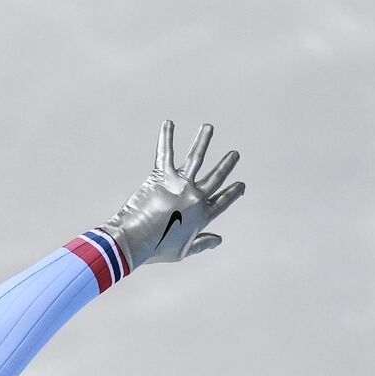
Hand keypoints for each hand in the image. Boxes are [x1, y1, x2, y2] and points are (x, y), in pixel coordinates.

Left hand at [100, 120, 244, 269]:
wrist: (133, 242)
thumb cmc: (155, 249)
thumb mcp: (183, 252)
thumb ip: (202, 244)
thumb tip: (219, 240)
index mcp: (201, 217)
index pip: (222, 202)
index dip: (232, 193)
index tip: (241, 185)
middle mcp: (195, 198)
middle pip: (215, 177)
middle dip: (226, 165)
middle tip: (234, 154)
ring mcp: (180, 185)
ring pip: (196, 158)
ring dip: (203, 141)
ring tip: (208, 127)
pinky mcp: (161, 177)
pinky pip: (165, 153)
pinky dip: (166, 137)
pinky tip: (168, 123)